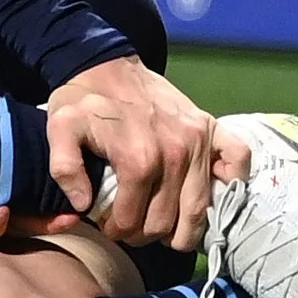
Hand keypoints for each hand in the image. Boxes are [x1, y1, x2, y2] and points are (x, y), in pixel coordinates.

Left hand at [45, 57, 218, 250]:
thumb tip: (85, 205)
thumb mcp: (60, 128)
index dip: (119, 231)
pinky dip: (232, 182)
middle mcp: (175, 153)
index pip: (134, 221)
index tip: (111, 226)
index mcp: (138, 158)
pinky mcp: (211, 126)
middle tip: (133, 227)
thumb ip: (65, 170)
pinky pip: (238, 161)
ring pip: (200, 210)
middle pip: (167, 223)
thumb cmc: (84, 99)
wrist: (106, 63)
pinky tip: (209, 192)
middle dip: (146, 234)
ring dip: (183, 229)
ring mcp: (198, 141)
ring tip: (165, 226)